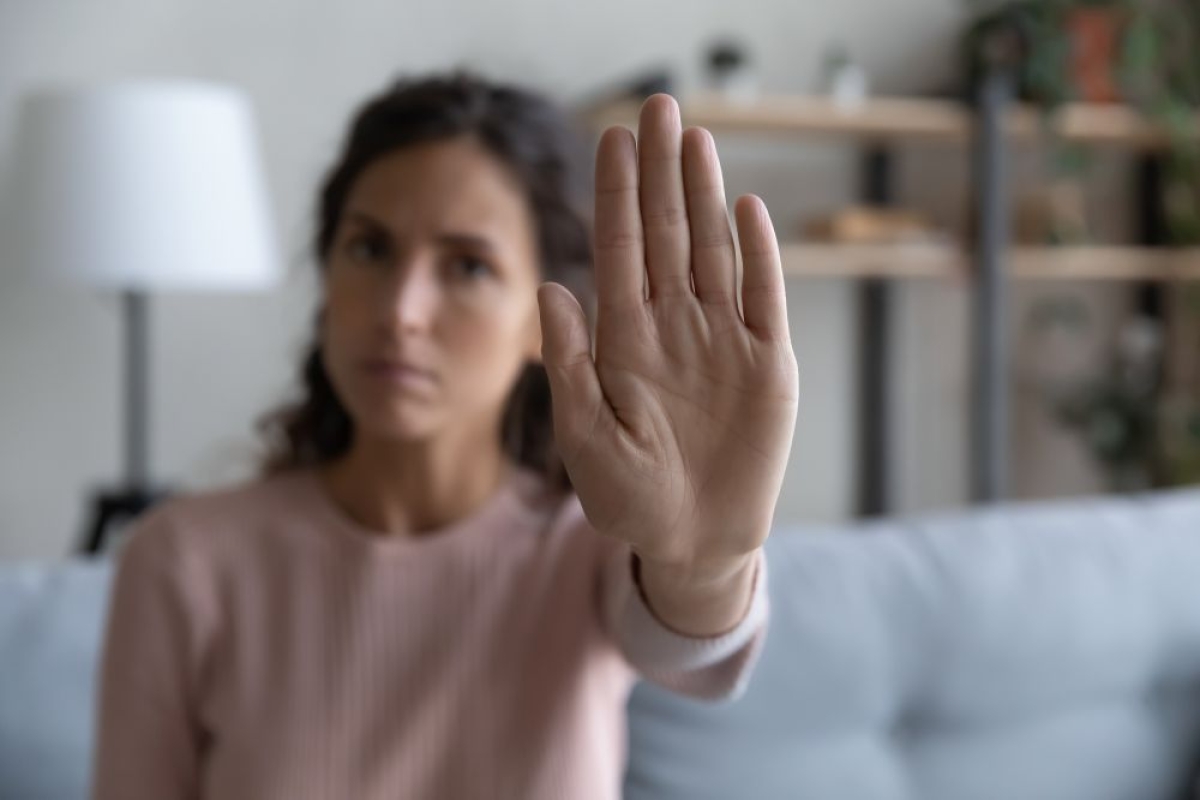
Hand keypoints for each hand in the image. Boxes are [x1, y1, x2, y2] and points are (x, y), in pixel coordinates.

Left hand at [537, 94, 797, 580]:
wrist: (693, 542)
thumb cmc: (631, 497)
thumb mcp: (586, 437)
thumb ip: (568, 364)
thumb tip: (551, 288)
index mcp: (624, 339)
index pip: (618, 249)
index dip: (616, 194)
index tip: (610, 136)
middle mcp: (673, 326)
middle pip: (666, 233)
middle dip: (660, 171)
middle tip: (657, 107)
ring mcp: (722, 341)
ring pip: (713, 251)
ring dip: (704, 194)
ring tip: (693, 138)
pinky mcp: (768, 365)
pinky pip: (764, 297)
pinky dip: (757, 254)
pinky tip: (744, 207)